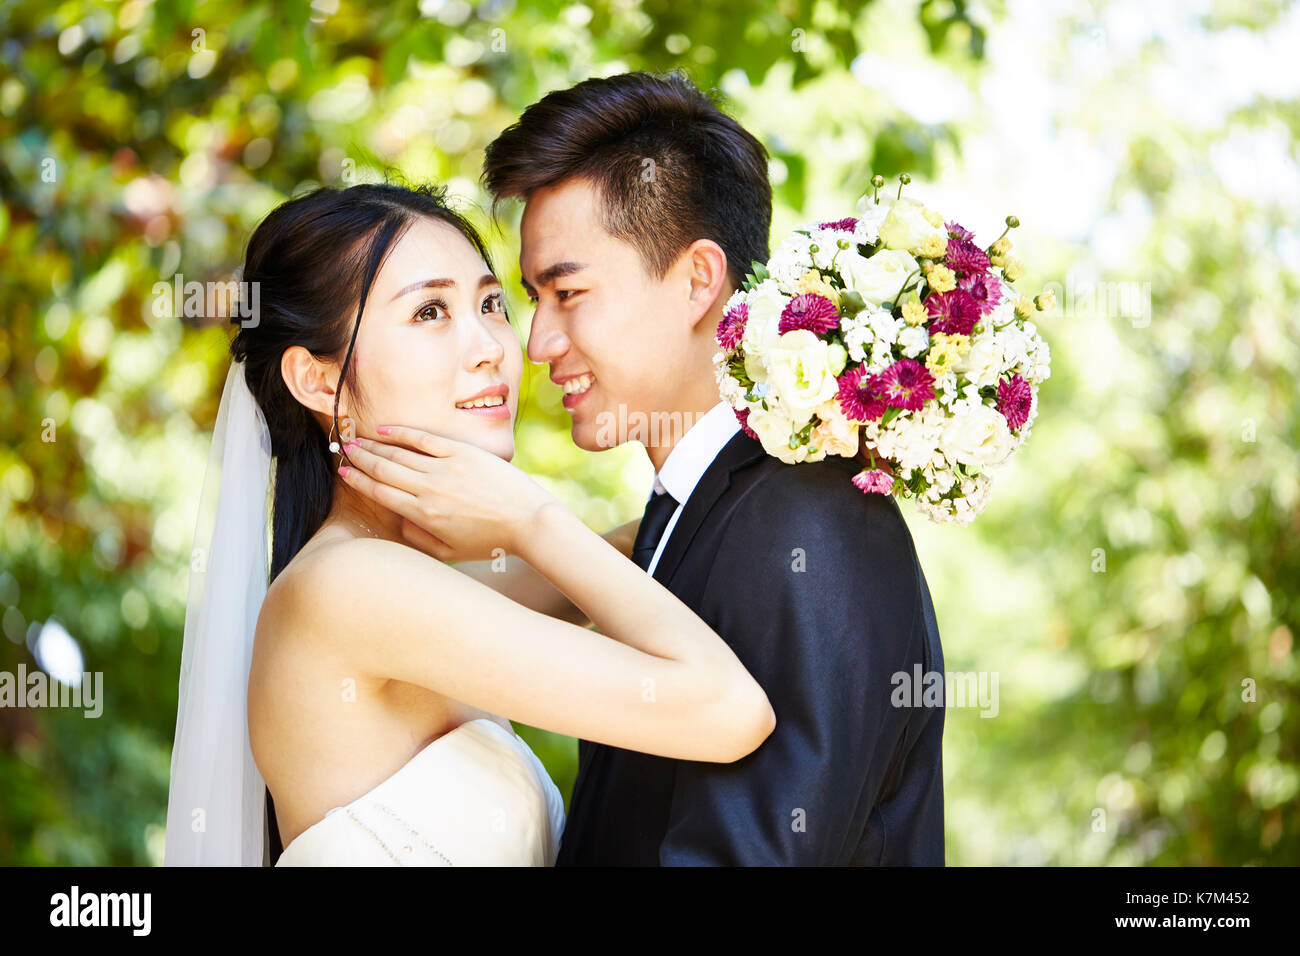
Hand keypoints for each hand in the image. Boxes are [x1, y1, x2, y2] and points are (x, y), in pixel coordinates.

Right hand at [337, 426, 557, 560]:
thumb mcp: (450, 553)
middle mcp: (429, 489)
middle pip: (384, 470)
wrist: (529, 521)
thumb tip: (399, 520)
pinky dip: (403, 434)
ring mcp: (446, 468)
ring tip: (356, 440)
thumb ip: (419, 538)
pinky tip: (385, 430)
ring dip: (374, 446)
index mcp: (424, 515)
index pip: (381, 493)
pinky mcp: (463, 453)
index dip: (358, 481)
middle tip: (342, 450)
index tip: (343, 472)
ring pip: (399, 454)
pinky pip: (425, 440)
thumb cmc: (491, 541)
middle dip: (359, 459)